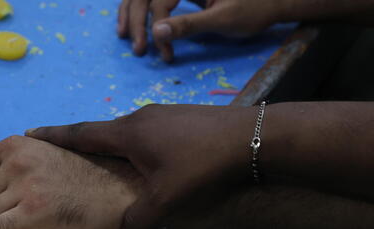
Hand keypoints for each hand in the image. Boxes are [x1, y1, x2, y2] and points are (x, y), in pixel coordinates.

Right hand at [27, 104, 255, 228]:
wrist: (255, 137)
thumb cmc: (203, 164)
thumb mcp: (167, 199)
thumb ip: (141, 220)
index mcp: (127, 134)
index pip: (79, 134)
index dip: (54, 137)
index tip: (30, 135)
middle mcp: (140, 119)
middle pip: (102, 133)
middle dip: (82, 146)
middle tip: (66, 159)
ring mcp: (163, 116)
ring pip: (128, 135)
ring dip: (114, 150)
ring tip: (108, 168)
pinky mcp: (183, 120)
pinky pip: (149, 135)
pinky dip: (138, 150)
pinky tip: (150, 167)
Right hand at [117, 0, 281, 61]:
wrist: (273, 2)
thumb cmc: (254, 10)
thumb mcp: (222, 20)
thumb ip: (189, 24)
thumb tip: (156, 32)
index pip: (161, 1)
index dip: (158, 27)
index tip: (166, 54)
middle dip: (136, 20)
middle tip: (138, 50)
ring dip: (131, 13)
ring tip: (125, 36)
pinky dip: (140, 11)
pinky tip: (132, 24)